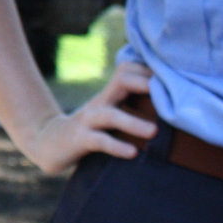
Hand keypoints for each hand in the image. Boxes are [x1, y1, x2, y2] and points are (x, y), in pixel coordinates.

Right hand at [22, 61, 157, 174]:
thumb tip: (170, 110)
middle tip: (170, 95)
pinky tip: (132, 153)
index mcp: (109, 95)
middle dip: (145, 84)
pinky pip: (99, 141)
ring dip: (133, 123)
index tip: (174, 80)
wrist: (48, 143)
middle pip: (121, 80)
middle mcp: (100, 103)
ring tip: (153, 132)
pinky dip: (116, 146)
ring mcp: (88, 121)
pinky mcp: (80, 140)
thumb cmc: (89, 130)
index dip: (150, 72)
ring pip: (111, 115)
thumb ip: (130, 107)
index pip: (128, 70)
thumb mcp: (108, 113)